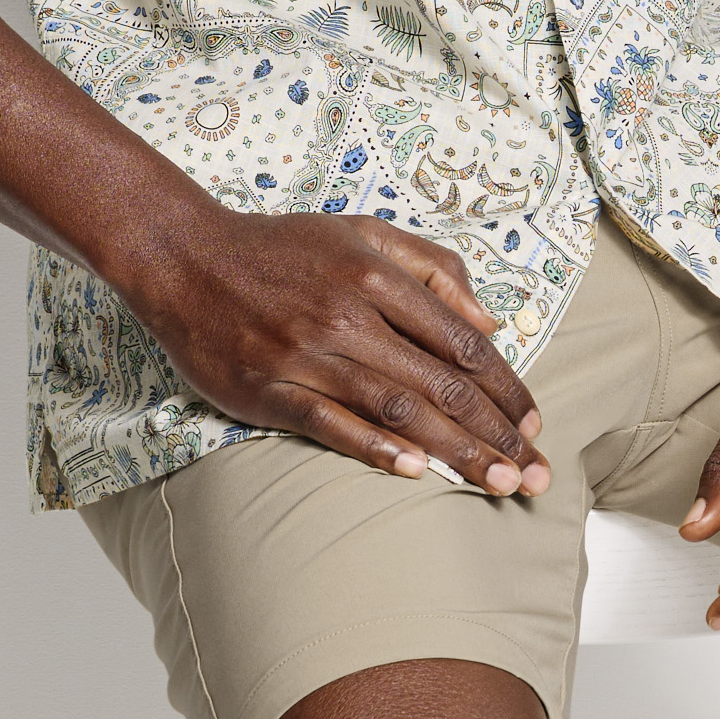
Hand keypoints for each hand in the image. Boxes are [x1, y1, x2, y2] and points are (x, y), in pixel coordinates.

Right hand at [138, 213, 552, 493]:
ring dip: (455, 452)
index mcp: (378, 278)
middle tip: (535, 475)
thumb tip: (491, 320)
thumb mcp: (363, 233)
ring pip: (397, 411)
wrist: (184, 257)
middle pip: (440, 385)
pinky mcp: (266, 388)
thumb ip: (433, 268)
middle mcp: (347, 316)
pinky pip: (328, 425)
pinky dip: (375, 449)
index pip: (462, 344)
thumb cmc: (282, 248)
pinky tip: (417, 473)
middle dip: (496, 434)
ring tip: (497, 484)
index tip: (535, 423)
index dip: (506, 388)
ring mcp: (305, 355)